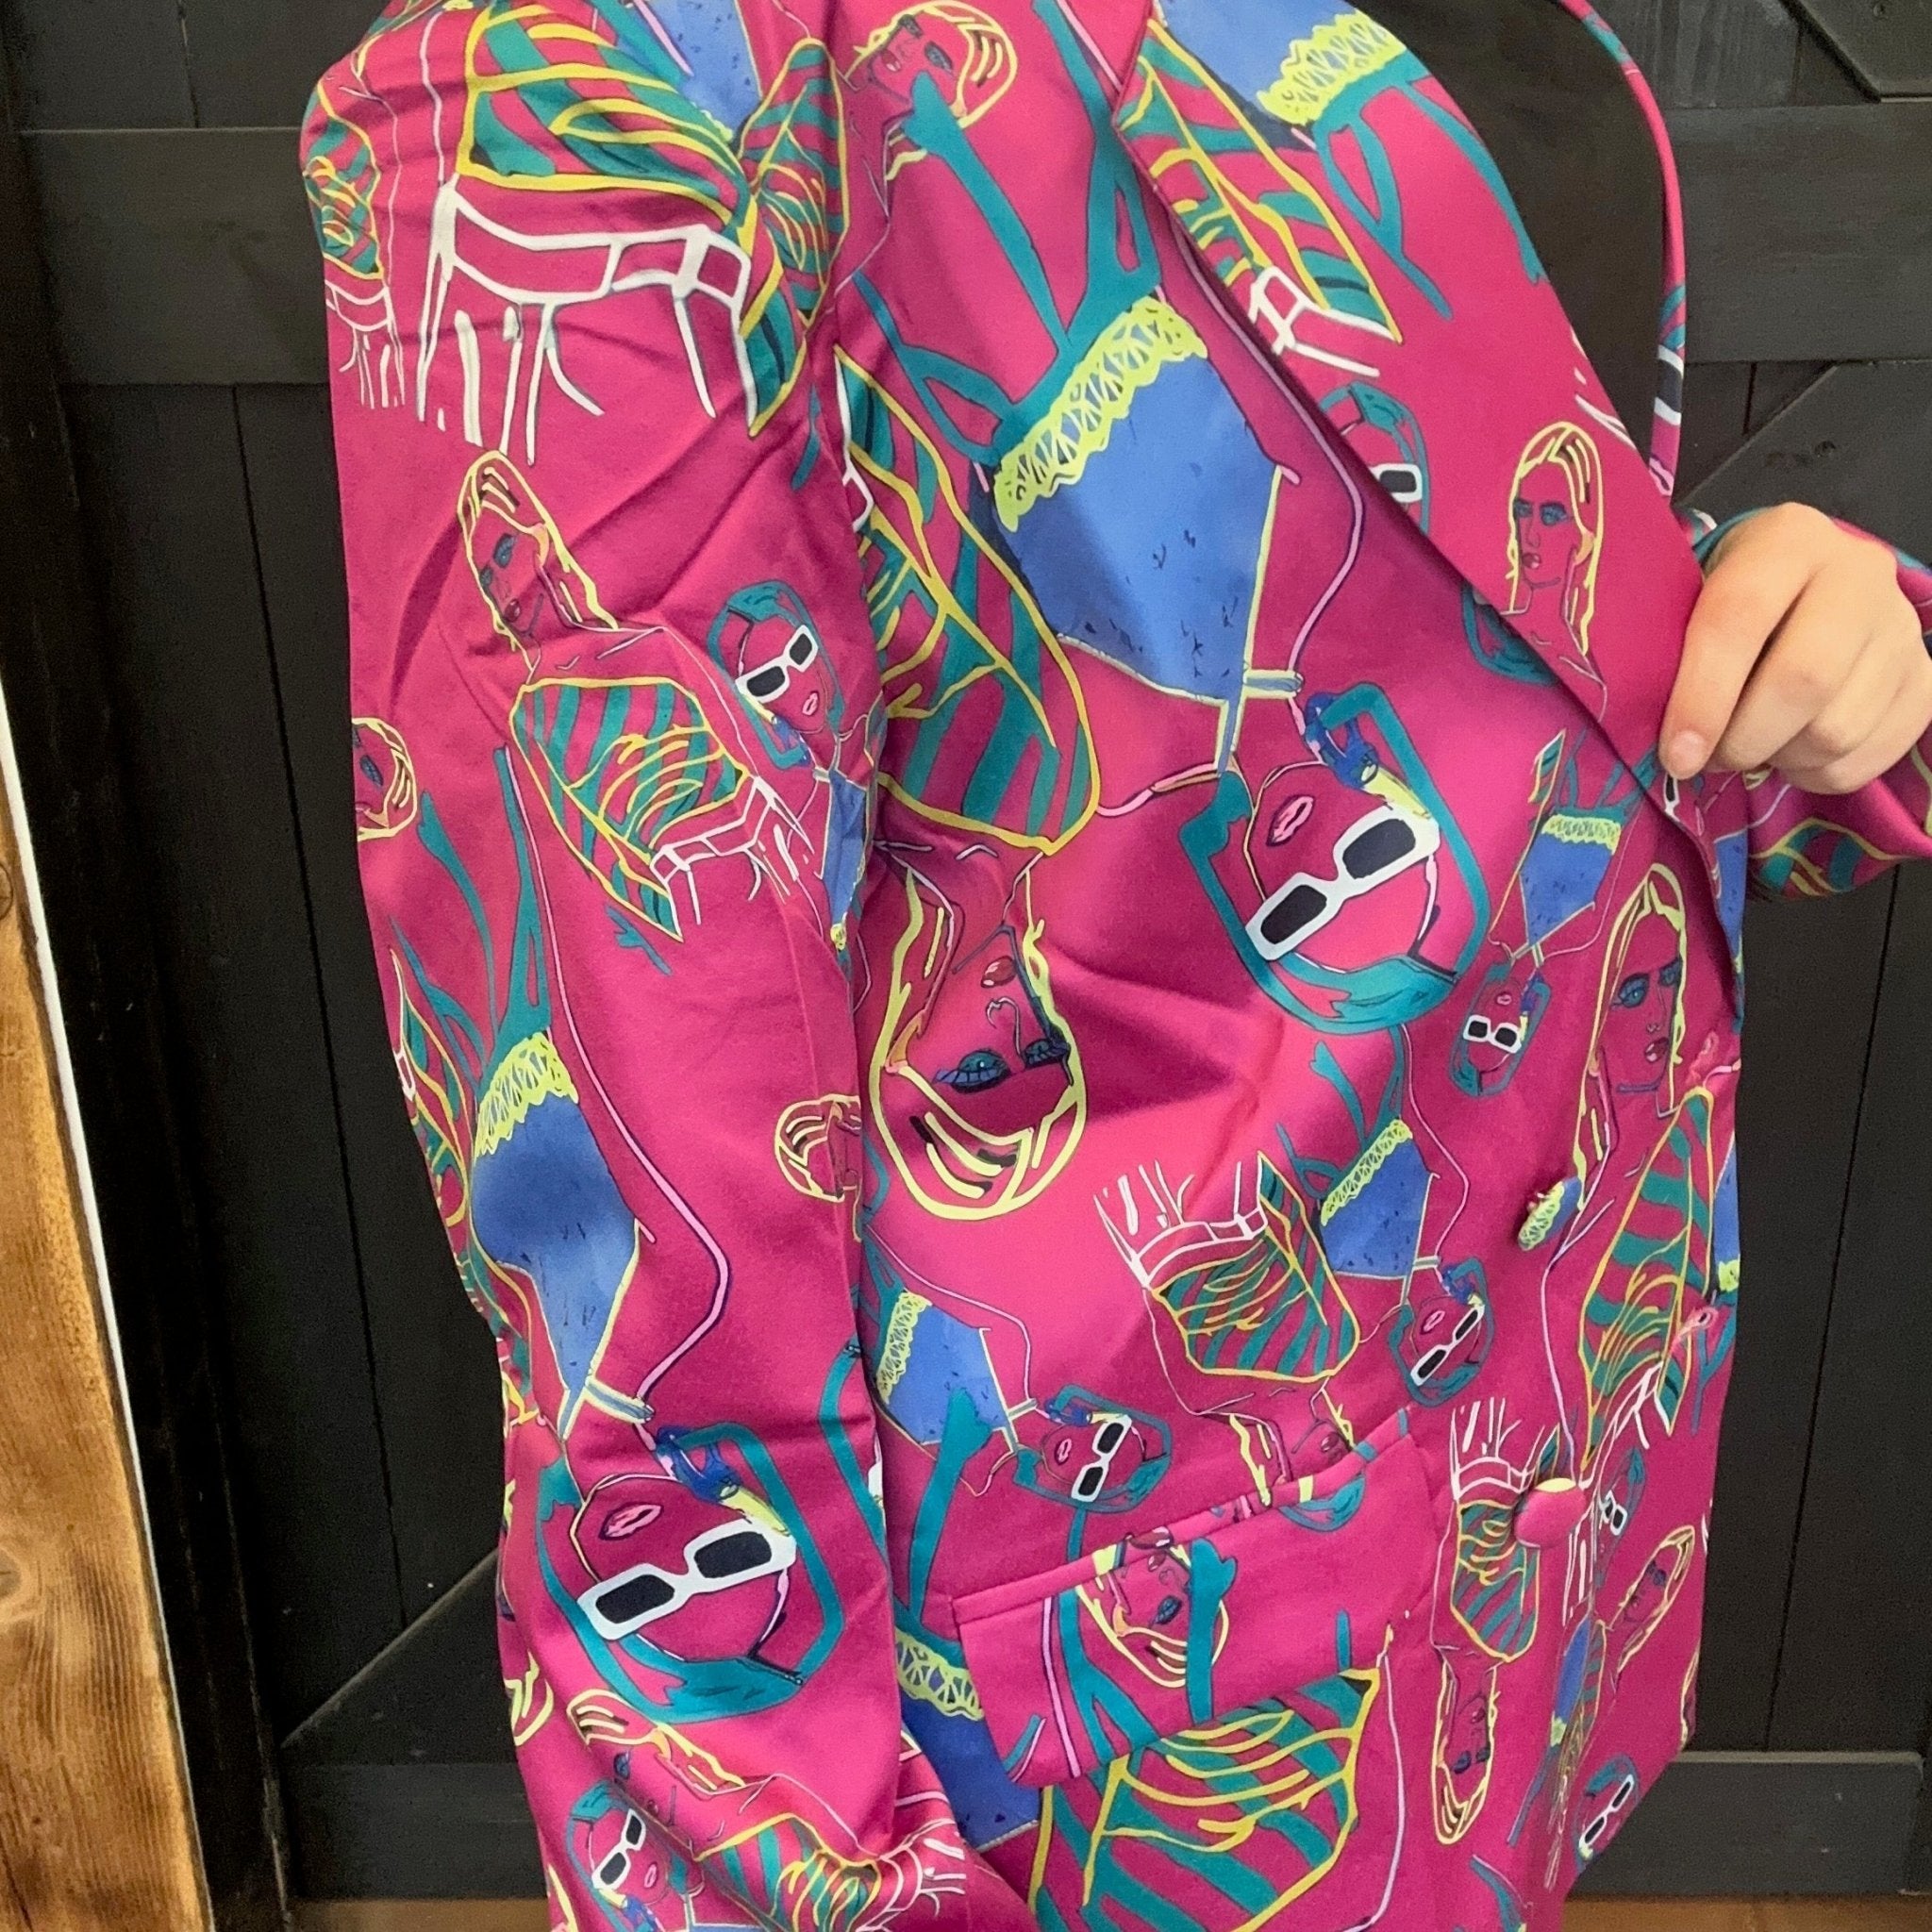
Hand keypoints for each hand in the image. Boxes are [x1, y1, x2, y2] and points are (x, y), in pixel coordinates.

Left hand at [1660, 502, 1931, 792]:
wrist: (1804, 591)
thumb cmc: (1729, 602)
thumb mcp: (1692, 599)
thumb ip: (1672, 650)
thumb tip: (1659, 736)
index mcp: (1788, 539)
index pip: (1740, 617)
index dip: (1702, 697)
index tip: (1676, 753)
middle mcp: (1860, 572)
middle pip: (1804, 679)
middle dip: (1743, 739)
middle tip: (1710, 757)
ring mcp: (1901, 627)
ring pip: (1837, 729)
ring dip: (1779, 759)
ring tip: (1751, 746)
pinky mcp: (1924, 680)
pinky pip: (1867, 757)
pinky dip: (1817, 773)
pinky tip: (1791, 751)